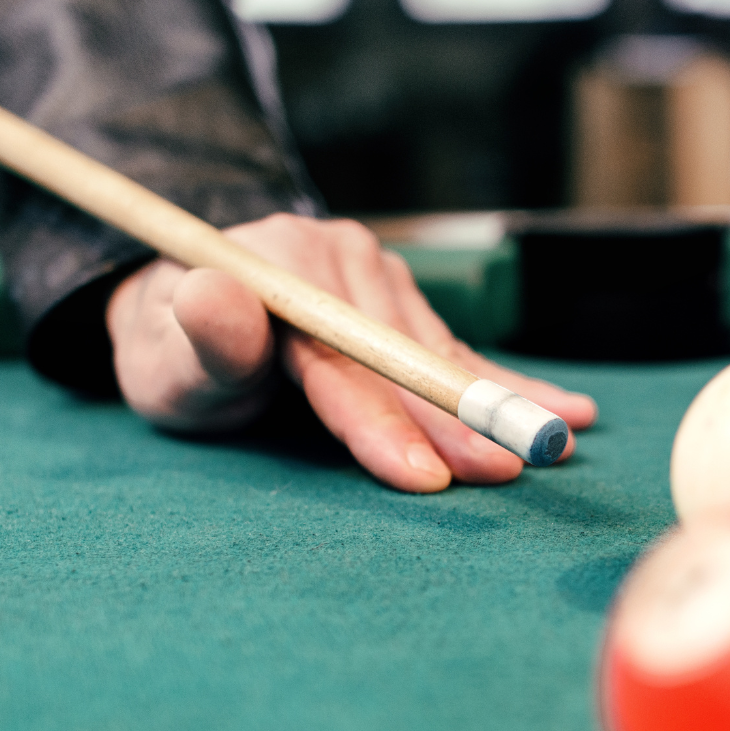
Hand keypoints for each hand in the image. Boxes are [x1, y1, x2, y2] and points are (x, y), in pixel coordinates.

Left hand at [105, 213, 598, 491]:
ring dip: (494, 404)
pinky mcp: (397, 291)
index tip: (425, 477)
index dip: (382, 422)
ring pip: (436, 353)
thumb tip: (216, 296)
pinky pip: (453, 344)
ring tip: (556, 444)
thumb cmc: (172, 356)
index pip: (339, 358)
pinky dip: (506, 380)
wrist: (179, 318)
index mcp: (276, 262)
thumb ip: (196, 342)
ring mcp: (372, 269)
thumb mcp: (160, 363)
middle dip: (456, 422)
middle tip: (508, 473)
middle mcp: (333, 253)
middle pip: (401, 358)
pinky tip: (569, 407)